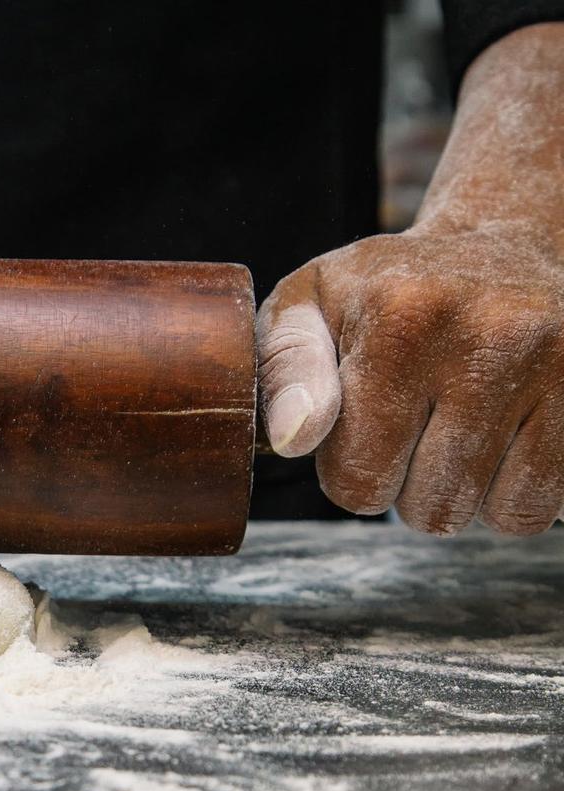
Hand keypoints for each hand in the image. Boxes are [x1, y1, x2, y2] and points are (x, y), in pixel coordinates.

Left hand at [257, 22, 563, 535]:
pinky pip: (540, 508)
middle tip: (411, 428)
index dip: (349, 472)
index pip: (356, 480)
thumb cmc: (385, 290)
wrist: (501, 245)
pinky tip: (498, 440)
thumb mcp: (309, 305)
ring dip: (459, 494)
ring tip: (453, 431)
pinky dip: (510, 494)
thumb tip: (292, 440)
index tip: (360, 429)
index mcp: (399, 319)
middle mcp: (487, 336)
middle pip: (425, 508)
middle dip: (405, 487)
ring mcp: (555, 365)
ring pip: (486, 515)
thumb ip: (284, 370)